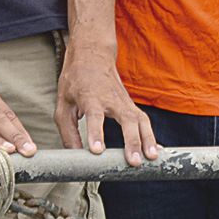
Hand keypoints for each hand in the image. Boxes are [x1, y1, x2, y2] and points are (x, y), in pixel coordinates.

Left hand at [57, 44, 159, 166]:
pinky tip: (155, 151)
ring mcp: (125, 102)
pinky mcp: (131, 106)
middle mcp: (111, 99)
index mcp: (90, 97)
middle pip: (126, 119)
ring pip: (141, 120)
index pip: (94, 115)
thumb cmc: (75, 81)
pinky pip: (144, 122)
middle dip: (132, 141)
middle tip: (134, 161)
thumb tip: (75, 156)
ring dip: (148, 140)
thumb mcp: (62, 105)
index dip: (96, 133)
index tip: (97, 150)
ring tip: (152, 158)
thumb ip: (68, 132)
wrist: (93, 56)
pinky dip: (151, 136)